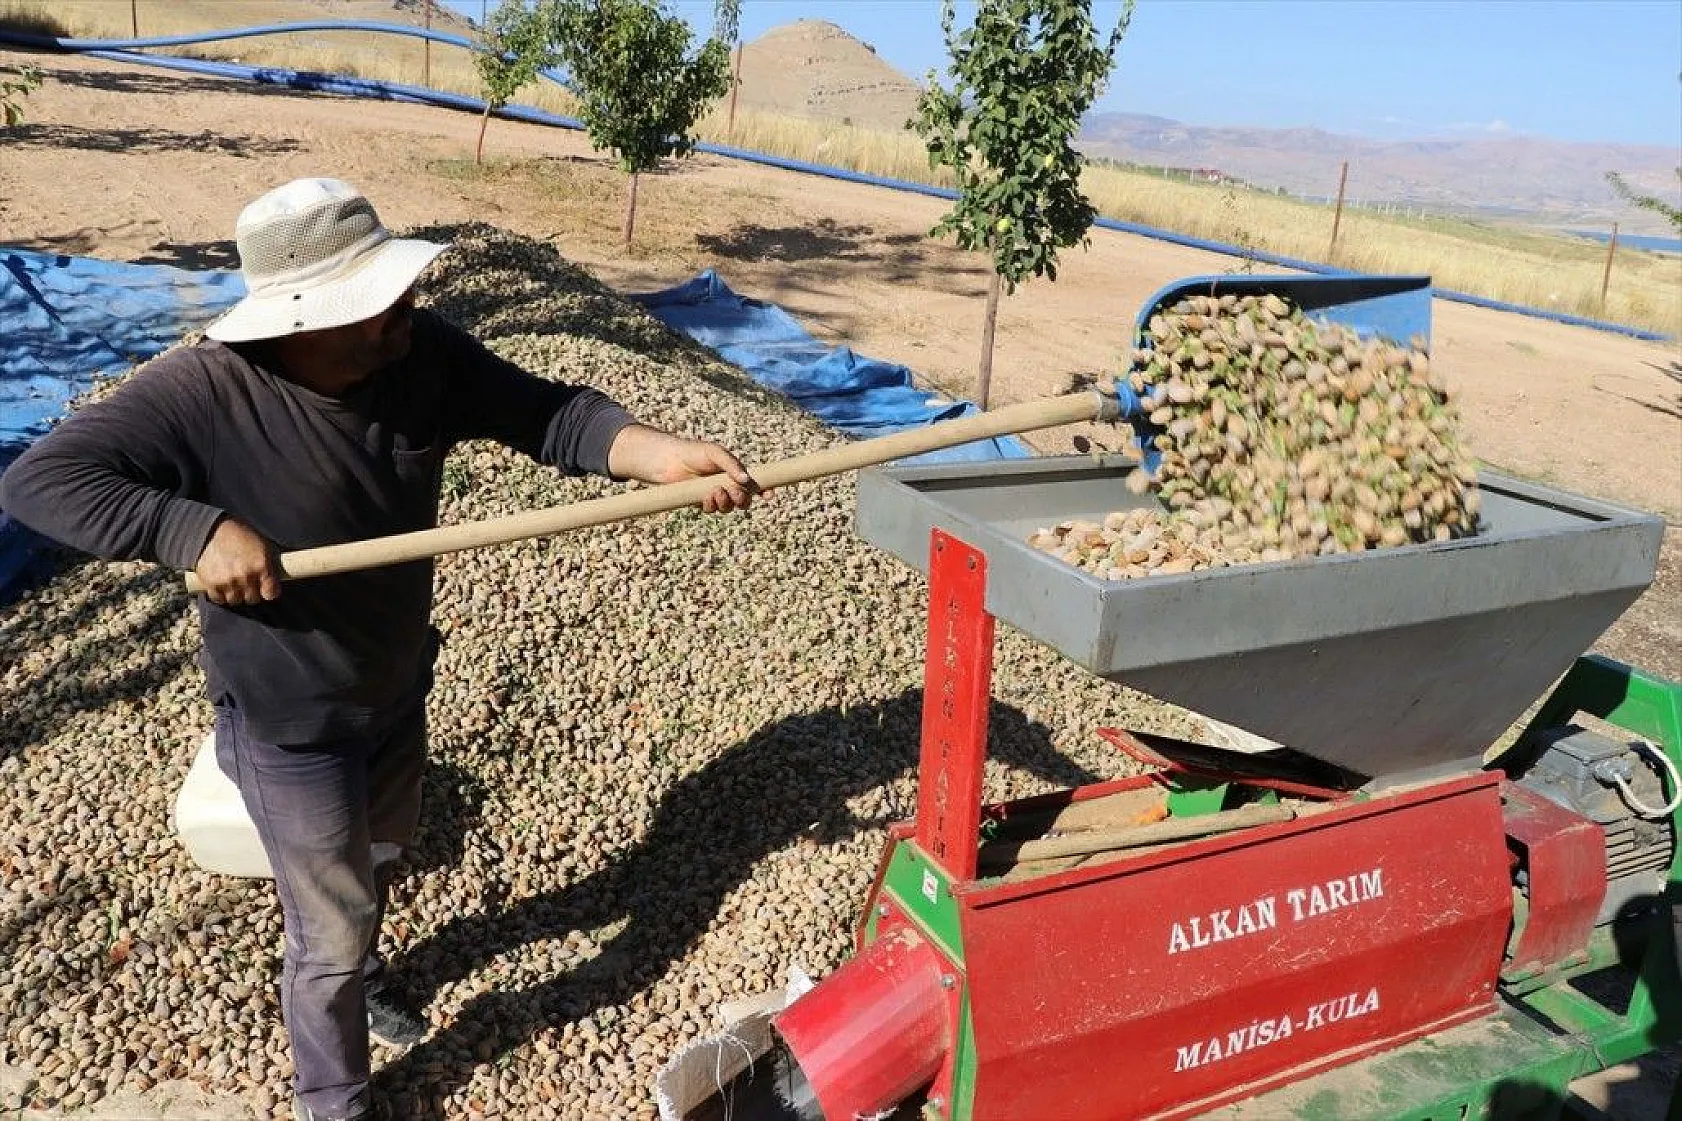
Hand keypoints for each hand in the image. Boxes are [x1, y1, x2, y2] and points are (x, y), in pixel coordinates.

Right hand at [194, 518, 282, 604]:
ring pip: (235, 600)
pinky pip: (219, 599)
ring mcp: (227, 581)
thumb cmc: (240, 535)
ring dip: (236, 593)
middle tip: (247, 581)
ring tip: (233, 581)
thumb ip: (270, 565)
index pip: (271, 594)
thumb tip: (279, 580)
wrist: (211, 528)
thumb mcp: (263, 545)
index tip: (267, 589)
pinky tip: (221, 583)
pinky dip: (220, 594)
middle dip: (252, 592)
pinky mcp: (210, 584)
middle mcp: (245, 576)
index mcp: (261, 565)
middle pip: (253, 599)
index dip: (269, 591)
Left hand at [609, 426, 761, 512]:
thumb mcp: (716, 453)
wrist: (669, 460)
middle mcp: (727, 484)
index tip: (770, 496)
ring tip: (715, 491)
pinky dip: (712, 505)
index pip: (754, 483)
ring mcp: (715, 495)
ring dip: (726, 502)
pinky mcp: (702, 502)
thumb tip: (746, 480)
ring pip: (729, 507)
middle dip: (742, 499)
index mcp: (735, 472)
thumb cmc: (694, 452)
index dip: (764, 491)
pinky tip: (707, 497)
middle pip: (744, 500)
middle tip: (734, 492)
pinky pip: (713, 509)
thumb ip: (732, 465)